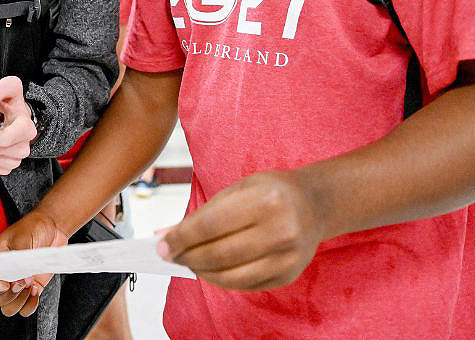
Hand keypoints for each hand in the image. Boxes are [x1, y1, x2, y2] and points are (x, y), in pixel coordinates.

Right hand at [0, 209, 68, 316]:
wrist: (52, 227)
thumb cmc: (33, 227)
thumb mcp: (23, 237)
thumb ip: (19, 258)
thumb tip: (22, 279)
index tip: (5, 284)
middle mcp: (2, 276)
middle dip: (8, 296)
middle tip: (22, 282)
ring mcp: (16, 285)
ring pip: (8, 308)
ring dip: (19, 302)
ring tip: (30, 285)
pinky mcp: (30, 290)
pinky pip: (25, 309)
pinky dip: (30, 305)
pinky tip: (35, 290)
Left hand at [157, 171, 323, 290]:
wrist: (314, 204)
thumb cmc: (270, 192)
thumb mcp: (237, 190)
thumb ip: (202, 213)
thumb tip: (165, 235)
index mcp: (264, 199)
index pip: (210, 225)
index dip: (180, 238)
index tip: (160, 245)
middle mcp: (279, 230)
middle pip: (218, 254)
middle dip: (186, 256)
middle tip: (168, 255)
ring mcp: (286, 257)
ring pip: (230, 276)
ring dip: (201, 271)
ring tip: (187, 262)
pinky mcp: (287, 275)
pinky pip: (245, 285)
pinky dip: (221, 280)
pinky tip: (209, 270)